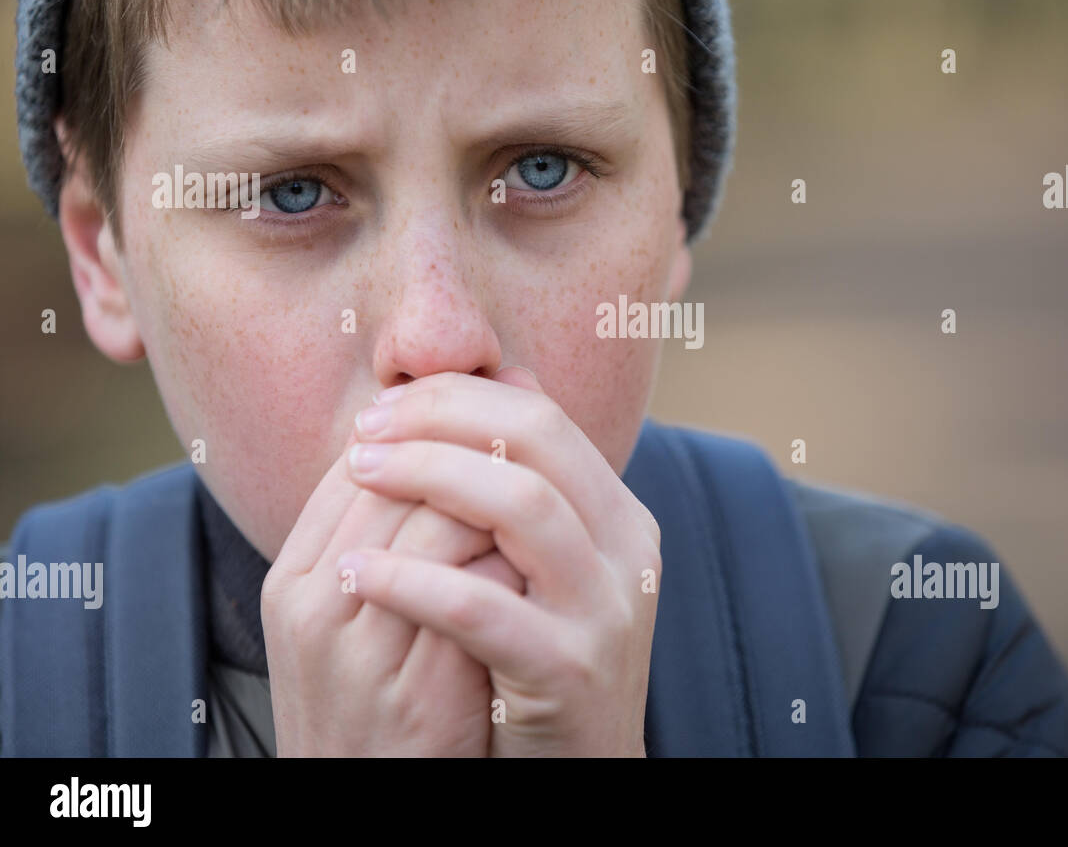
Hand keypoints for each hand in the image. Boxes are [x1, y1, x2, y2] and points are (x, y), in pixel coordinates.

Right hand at [261, 404, 524, 755]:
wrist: (367, 796)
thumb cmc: (375, 692)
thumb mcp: (357, 608)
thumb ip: (385, 530)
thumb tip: (446, 443)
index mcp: (294, 577)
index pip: (358, 463)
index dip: (431, 432)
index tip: (483, 424)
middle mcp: (312, 609)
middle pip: (399, 482)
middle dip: (471, 453)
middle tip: (524, 443)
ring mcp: (360, 656)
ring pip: (437, 529)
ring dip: (498, 500)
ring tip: (539, 491)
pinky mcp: (417, 699)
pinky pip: (473, 602)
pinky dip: (509, 566)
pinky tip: (538, 558)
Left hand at [337, 368, 661, 756]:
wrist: (577, 773)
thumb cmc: (537, 663)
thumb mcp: (540, 567)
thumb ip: (521, 481)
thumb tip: (496, 375)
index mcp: (617, 515)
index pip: (541, 414)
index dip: (456, 398)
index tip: (383, 410)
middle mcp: (629, 549)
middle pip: (538, 439)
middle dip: (439, 421)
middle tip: (364, 433)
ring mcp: (609, 609)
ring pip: (523, 504)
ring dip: (428, 476)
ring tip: (359, 476)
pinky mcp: (572, 669)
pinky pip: (484, 608)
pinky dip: (414, 582)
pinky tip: (358, 575)